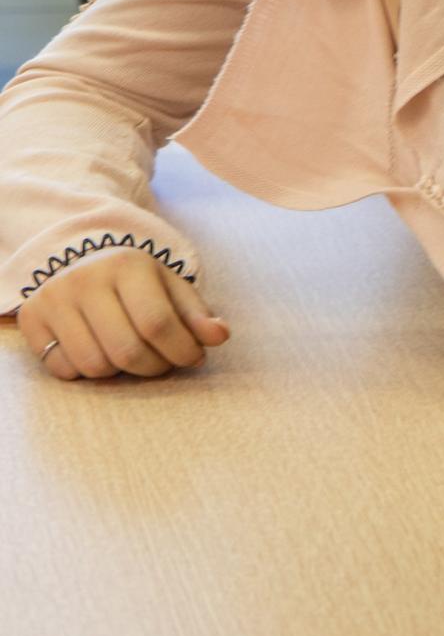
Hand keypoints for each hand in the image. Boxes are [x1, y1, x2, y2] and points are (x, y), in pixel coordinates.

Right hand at [18, 247, 228, 380]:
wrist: (79, 263)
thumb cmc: (136, 283)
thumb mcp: (171, 288)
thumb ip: (197, 314)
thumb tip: (220, 336)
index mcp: (128, 266)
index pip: (157, 322)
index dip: (181, 350)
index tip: (194, 359)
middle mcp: (86, 279)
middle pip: (127, 350)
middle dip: (154, 367)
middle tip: (163, 363)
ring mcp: (54, 299)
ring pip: (95, 365)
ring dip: (121, 372)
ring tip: (131, 353)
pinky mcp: (32, 319)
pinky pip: (64, 369)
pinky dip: (87, 371)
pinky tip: (98, 350)